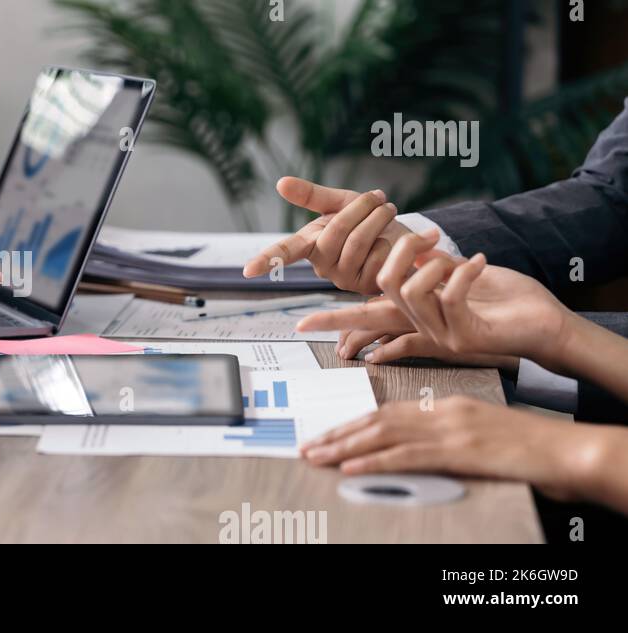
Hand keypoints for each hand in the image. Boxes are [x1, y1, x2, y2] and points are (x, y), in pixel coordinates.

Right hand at [243, 177, 408, 293]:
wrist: (402, 240)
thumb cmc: (367, 221)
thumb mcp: (340, 202)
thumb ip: (311, 195)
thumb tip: (280, 182)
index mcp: (310, 244)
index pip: (284, 252)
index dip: (266, 259)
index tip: (248, 271)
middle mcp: (321, 265)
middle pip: (337, 232)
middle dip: (361, 208)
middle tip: (379, 197)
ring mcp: (342, 278)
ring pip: (359, 242)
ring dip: (379, 219)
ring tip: (388, 210)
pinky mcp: (365, 286)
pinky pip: (378, 256)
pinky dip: (391, 240)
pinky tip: (393, 242)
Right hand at [298, 229, 574, 368]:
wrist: (548, 325)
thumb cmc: (507, 301)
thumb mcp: (462, 280)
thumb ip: (432, 274)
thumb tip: (409, 259)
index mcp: (417, 319)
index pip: (364, 321)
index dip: (334, 322)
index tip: (299, 323)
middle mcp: (424, 330)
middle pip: (380, 291)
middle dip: (399, 253)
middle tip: (426, 236)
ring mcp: (444, 336)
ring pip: (409, 291)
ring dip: (434, 264)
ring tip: (460, 257)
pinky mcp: (467, 335)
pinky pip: (448, 294)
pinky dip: (465, 270)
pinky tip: (482, 262)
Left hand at [300, 397, 597, 501]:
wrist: (565, 450)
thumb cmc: (527, 447)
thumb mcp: (478, 436)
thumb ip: (445, 439)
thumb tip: (412, 451)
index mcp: (446, 405)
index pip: (388, 411)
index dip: (354, 423)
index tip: (328, 434)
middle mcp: (442, 411)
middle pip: (377, 420)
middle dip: (338, 434)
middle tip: (308, 446)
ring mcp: (450, 430)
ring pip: (383, 435)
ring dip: (344, 447)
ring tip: (316, 456)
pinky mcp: (458, 451)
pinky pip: (406, 456)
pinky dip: (373, 462)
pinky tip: (350, 467)